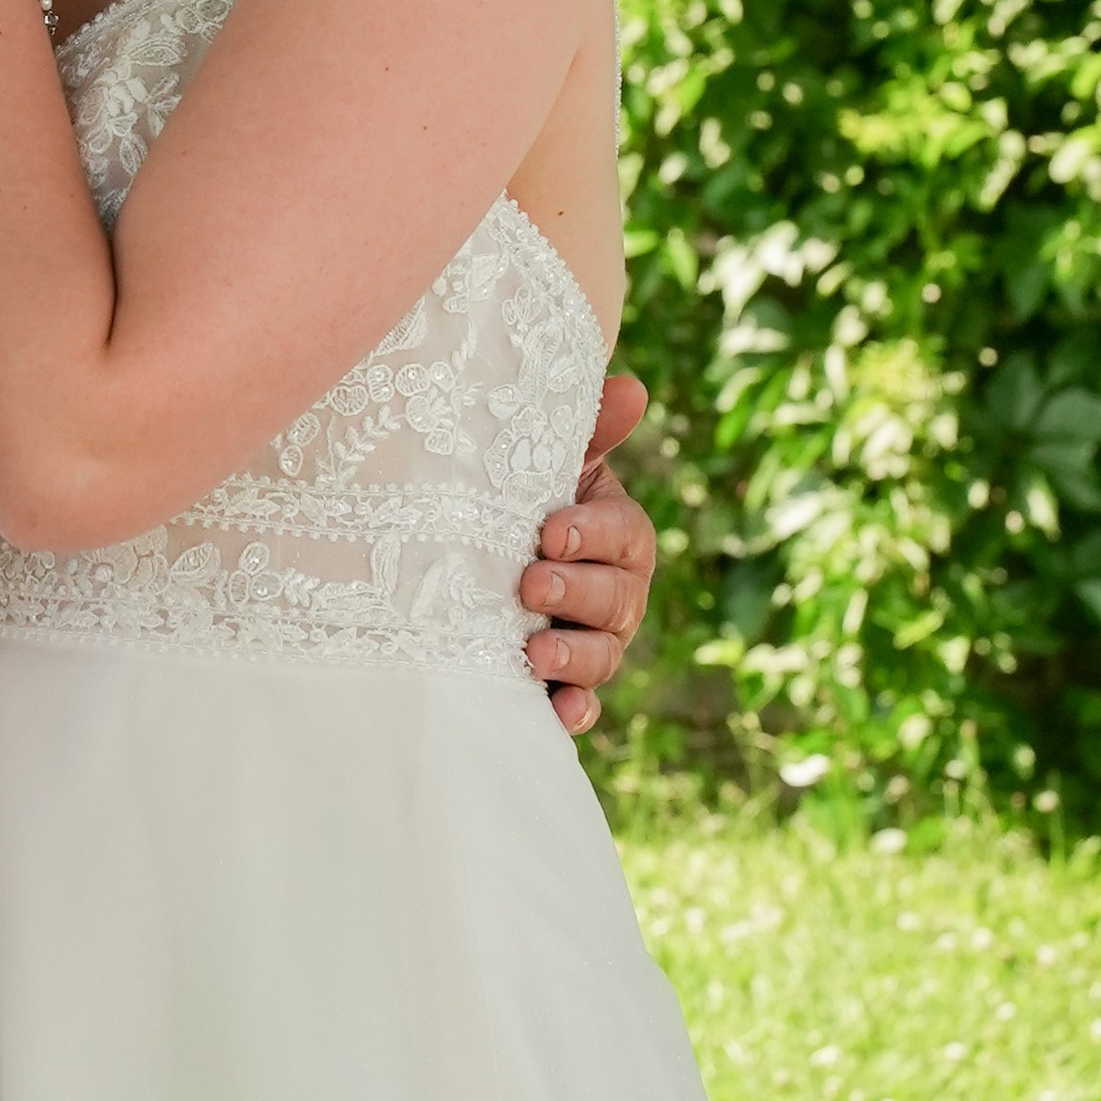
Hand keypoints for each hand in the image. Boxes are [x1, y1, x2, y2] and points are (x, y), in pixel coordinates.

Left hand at [522, 371, 655, 735]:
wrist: (470, 559)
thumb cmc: (516, 502)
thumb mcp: (546, 464)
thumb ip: (586, 431)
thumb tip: (631, 387)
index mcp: (616, 535)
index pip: (625, 534)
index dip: (593, 533)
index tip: (550, 531)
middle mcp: (616, 591)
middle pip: (618, 598)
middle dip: (578, 592)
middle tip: (531, 583)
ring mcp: (593, 641)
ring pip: (604, 654)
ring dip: (574, 656)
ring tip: (536, 651)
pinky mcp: (565, 682)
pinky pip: (583, 702)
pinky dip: (574, 709)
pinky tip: (557, 712)